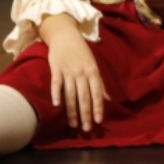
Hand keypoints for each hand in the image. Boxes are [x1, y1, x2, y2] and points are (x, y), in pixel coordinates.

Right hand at [38, 13, 108, 131]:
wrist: (65, 35)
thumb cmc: (81, 52)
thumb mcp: (93, 66)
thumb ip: (99, 84)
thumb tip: (107, 99)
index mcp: (93, 72)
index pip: (97, 93)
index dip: (98, 107)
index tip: (98, 121)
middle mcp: (82, 73)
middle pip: (84, 96)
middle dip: (86, 113)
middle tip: (86, 129)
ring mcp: (69, 71)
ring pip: (71, 93)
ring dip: (72, 110)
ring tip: (73, 124)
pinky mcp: (56, 68)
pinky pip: (56, 82)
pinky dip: (56, 93)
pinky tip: (57, 105)